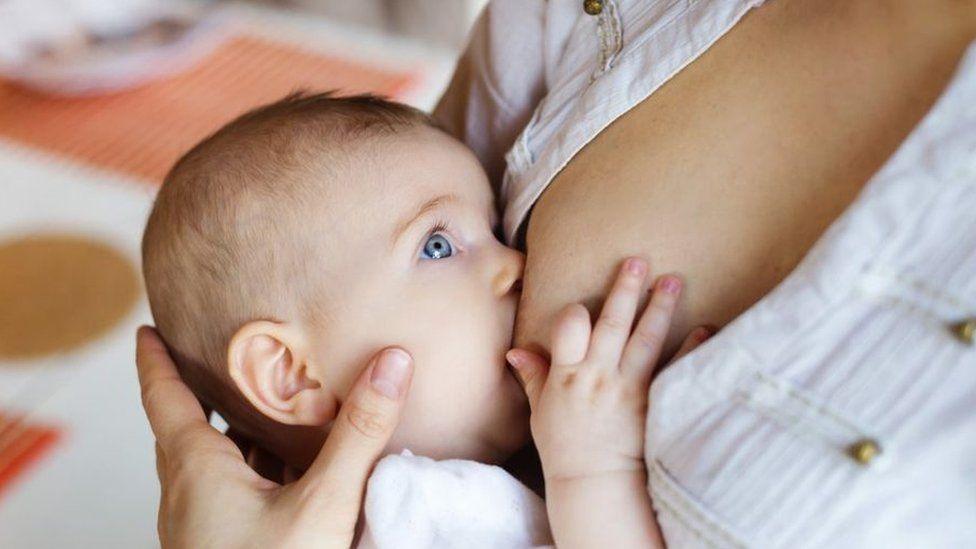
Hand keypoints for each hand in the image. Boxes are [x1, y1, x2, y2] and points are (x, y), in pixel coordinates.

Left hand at [136, 326, 412, 548]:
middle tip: (229, 357)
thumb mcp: (324, 503)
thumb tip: (393, 362)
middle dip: (206, 392)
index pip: (165, 399)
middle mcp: (189, 497)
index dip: (155, 361)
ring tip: (270, 405)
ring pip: (215, 466)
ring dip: (237, 434)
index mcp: (195, 472)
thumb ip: (358, 433)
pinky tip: (293, 472)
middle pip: (188, 430)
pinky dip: (257, 469)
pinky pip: (235, 494)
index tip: (147, 329)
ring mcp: (204, 528)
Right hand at [506, 258, 708, 481]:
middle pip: (613, 323)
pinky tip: (705, 329)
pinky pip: (672, 371)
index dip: (576, 312)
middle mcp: (598, 377)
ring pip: (645, 340)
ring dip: (659, 308)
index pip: (570, 327)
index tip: (584, 306)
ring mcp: (627, 389)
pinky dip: (689, 349)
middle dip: (626, 289)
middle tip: (639, 260)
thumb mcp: (541, 410)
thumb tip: (516, 350)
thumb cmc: (564, 446)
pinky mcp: (650, 404)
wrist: (594, 483)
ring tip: (672, 280)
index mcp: (567, 376)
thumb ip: (534, 376)